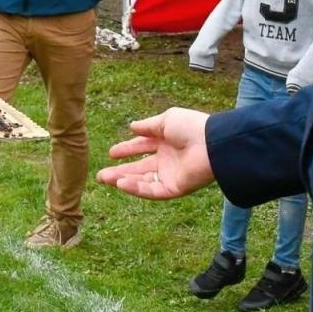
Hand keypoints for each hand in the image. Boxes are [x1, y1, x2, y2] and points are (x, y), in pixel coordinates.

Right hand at [95, 107, 214, 199]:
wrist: (212, 144)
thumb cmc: (192, 127)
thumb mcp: (166, 120)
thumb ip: (148, 125)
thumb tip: (132, 126)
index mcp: (166, 142)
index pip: (142, 146)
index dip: (126, 149)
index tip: (111, 153)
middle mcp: (167, 160)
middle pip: (139, 168)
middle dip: (119, 171)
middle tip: (100, 175)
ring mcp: (170, 175)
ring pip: (142, 181)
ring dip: (123, 181)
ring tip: (105, 179)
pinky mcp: (175, 188)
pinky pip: (152, 190)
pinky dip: (137, 188)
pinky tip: (121, 183)